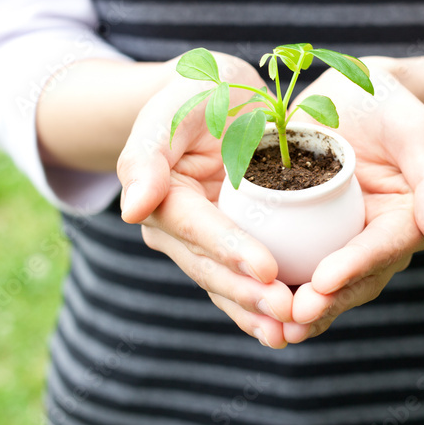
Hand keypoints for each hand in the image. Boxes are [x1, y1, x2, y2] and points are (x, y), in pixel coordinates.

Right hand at [117, 53, 292, 348]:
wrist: (220, 98)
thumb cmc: (197, 94)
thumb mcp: (174, 106)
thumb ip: (149, 152)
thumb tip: (132, 210)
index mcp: (160, 194)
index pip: (195, 227)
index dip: (230, 249)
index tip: (267, 268)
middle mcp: (176, 228)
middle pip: (210, 267)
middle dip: (247, 292)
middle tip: (288, 308)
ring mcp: (202, 243)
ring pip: (226, 285)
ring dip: (256, 311)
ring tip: (291, 330)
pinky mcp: (229, 249)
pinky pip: (242, 283)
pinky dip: (262, 308)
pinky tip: (291, 328)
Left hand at [283, 59, 423, 342]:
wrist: (353, 96)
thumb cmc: (392, 108)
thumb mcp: (418, 132)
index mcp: (405, 222)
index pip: (381, 249)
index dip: (353, 266)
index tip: (323, 282)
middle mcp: (372, 241)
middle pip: (352, 281)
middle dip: (324, 302)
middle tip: (293, 316)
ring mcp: (337, 242)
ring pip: (321, 286)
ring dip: (297, 308)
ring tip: (270, 325)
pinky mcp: (306, 236)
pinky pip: (291, 264)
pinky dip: (271, 285)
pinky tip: (245, 298)